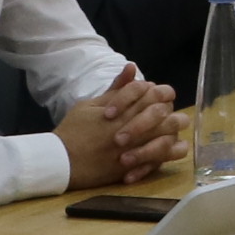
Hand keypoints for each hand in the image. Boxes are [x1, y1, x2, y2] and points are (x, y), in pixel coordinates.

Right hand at [57, 66, 185, 188]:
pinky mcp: (134, 166)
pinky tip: (169, 147)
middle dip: (167, 108)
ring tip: (170, 129)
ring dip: (173, 130)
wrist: (61, 162)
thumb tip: (132, 67)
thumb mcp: (89, 105)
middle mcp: (130, 128)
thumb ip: (116, 89)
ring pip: (168, 136)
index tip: (151, 94)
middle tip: (165, 111)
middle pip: (163, 112)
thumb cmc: (73, 130)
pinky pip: (162, 159)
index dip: (155, 90)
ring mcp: (133, 148)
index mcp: (120, 110)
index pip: (149, 92)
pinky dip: (170, 152)